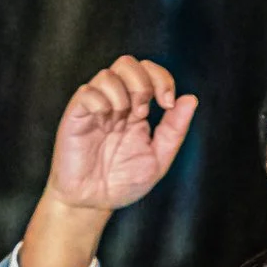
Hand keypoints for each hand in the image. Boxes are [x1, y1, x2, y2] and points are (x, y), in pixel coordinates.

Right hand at [48, 57, 198, 217]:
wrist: (94, 203)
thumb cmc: (123, 182)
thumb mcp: (158, 159)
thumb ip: (174, 130)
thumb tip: (190, 99)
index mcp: (137, 109)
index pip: (149, 72)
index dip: (163, 78)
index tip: (168, 104)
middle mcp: (116, 103)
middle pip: (128, 63)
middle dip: (143, 82)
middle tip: (143, 111)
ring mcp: (95, 109)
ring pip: (108, 74)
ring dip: (123, 93)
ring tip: (124, 118)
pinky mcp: (76, 117)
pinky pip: (87, 92)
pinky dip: (101, 100)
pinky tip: (105, 118)